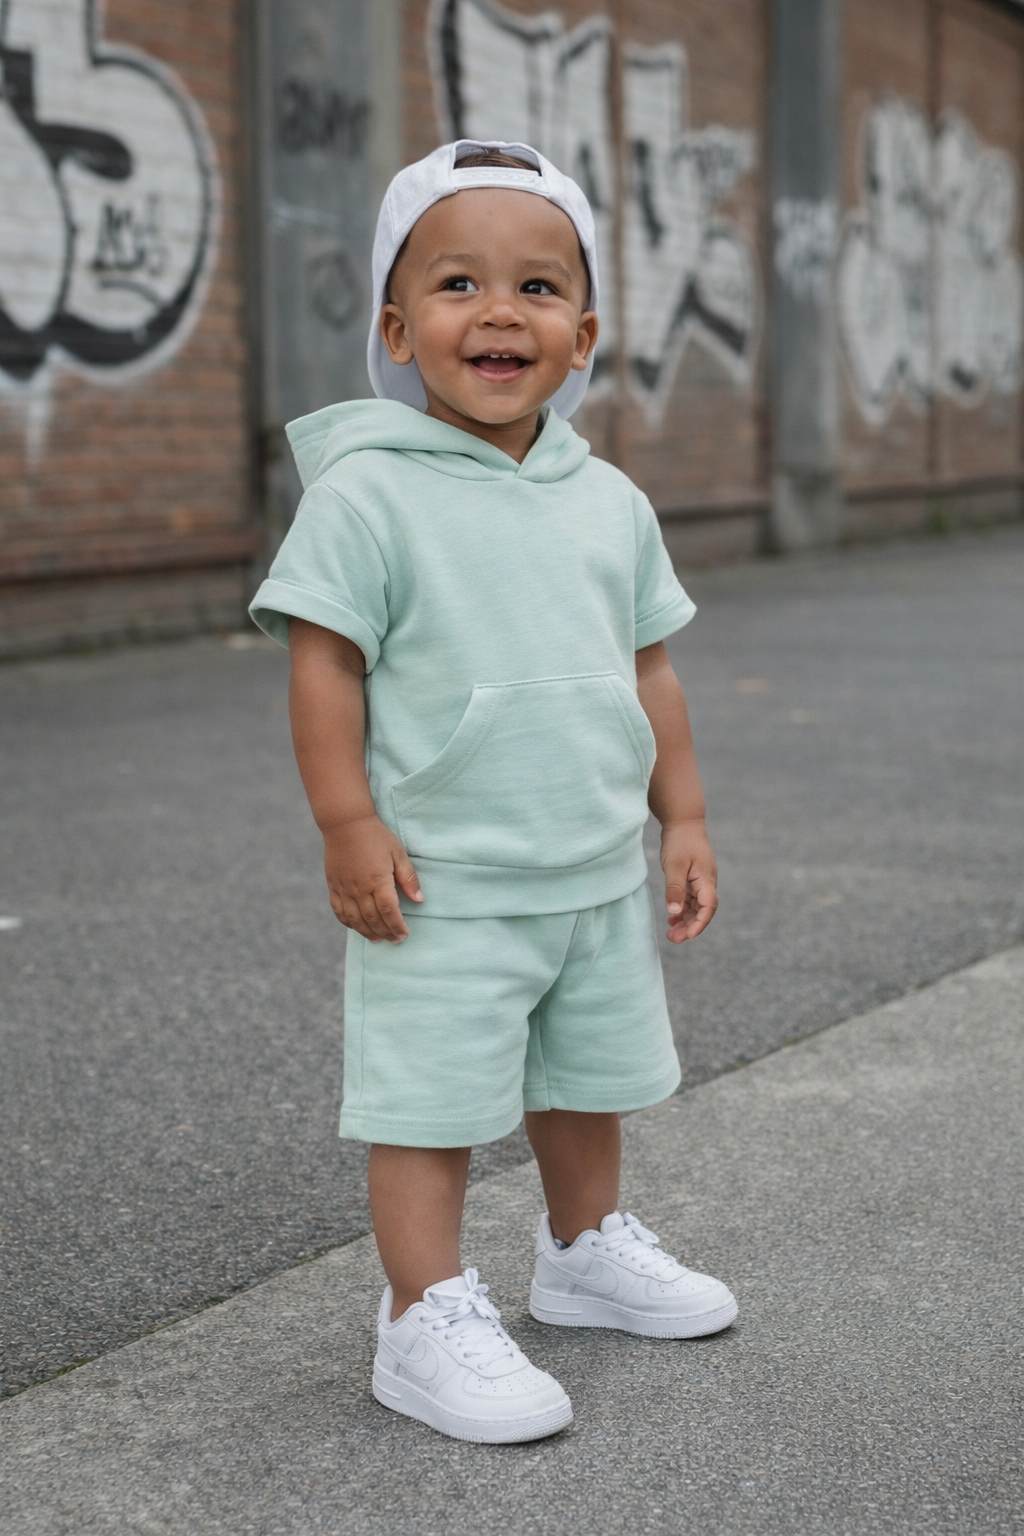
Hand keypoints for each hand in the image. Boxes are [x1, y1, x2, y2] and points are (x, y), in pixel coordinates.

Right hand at [322, 815, 422, 942]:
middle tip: (395, 941)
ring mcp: (344, 889)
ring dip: (367, 933)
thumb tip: (419, 900)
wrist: (345, 823)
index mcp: (378, 880)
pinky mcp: (333, 886)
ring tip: (378, 940)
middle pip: (373, 920)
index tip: (405, 935)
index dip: (397, 926)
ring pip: (355, 920)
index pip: (389, 912)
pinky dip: (348, 923)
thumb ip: (408, 878)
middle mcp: (359, 888)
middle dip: (386, 933)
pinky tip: (357, 927)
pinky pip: (338, 911)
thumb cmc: (376, 836)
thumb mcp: (398, 853)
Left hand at [661, 819, 717, 943]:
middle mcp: (706, 883)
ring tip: (671, 933)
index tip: (687, 936)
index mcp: (706, 880)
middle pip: (703, 911)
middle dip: (690, 927)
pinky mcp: (692, 879)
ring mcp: (700, 881)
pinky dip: (682, 909)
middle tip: (673, 939)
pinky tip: (671, 917)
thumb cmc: (680, 841)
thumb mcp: (674, 865)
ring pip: (696, 907)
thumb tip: (674, 911)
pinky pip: (690, 899)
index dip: (699, 924)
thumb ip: (675, 888)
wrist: (683, 821)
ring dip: (685, 921)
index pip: (708, 907)